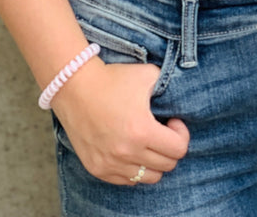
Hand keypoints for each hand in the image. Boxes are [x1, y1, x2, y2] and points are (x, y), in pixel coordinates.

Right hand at [51, 57, 189, 185]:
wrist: (75, 87)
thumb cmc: (113, 78)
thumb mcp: (148, 74)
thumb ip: (168, 87)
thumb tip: (179, 101)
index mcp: (142, 130)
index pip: (178, 149)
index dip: (181, 134)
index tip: (173, 121)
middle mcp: (126, 152)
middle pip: (166, 166)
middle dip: (170, 147)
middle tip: (162, 131)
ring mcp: (110, 164)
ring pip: (148, 177)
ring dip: (154, 161)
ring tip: (148, 142)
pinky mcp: (97, 169)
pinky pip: (127, 181)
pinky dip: (134, 169)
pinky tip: (131, 149)